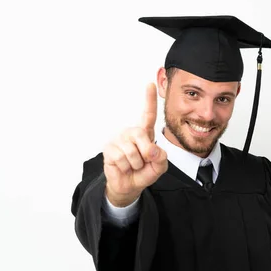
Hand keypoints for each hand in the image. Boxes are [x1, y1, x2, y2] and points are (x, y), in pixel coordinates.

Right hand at [103, 83, 167, 206]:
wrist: (129, 186)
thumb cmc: (144, 172)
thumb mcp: (159, 167)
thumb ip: (162, 158)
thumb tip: (152, 150)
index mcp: (144, 134)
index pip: (148, 115)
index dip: (149, 100)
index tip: (150, 85)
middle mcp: (131, 133)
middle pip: (141, 134)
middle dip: (146, 152)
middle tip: (144, 161)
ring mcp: (118, 140)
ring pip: (132, 151)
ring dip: (136, 164)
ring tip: (132, 165)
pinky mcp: (109, 149)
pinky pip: (121, 158)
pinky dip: (126, 167)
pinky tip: (123, 167)